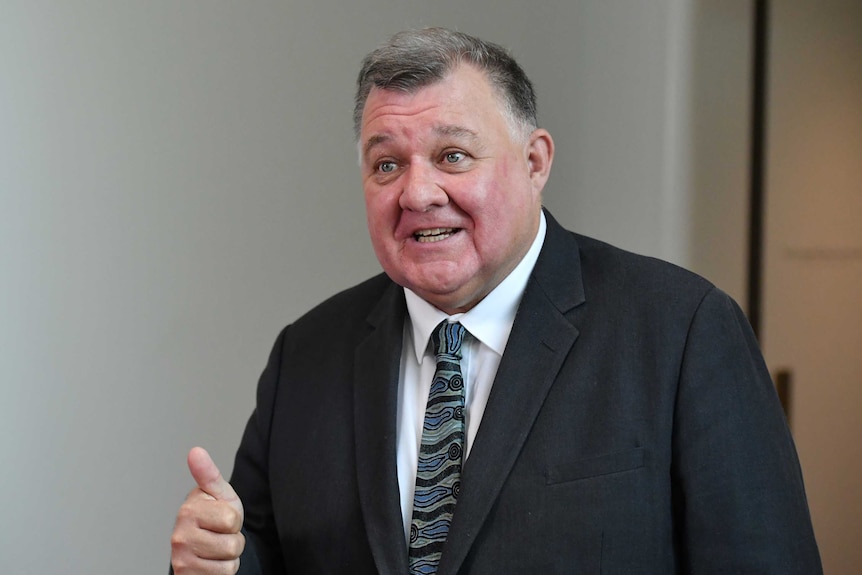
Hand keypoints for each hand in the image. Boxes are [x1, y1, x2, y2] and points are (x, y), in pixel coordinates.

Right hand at [171, 447, 245, 574]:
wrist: (203, 548)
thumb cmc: (214, 516)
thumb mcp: (218, 493)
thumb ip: (209, 474)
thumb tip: (195, 451)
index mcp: (189, 509)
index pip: (231, 520)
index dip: (234, 520)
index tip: (222, 517)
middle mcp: (179, 535)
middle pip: (232, 544)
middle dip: (233, 540)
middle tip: (220, 534)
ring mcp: (181, 558)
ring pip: (229, 563)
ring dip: (229, 557)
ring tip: (217, 548)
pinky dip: (223, 571)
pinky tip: (212, 562)